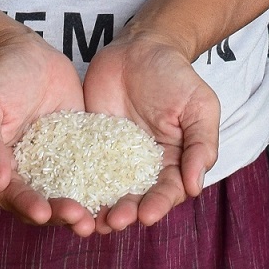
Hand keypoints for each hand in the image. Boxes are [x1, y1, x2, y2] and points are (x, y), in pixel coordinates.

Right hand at [0, 28, 88, 229]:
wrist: (25, 53)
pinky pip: (89, 172)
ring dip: (82, 208)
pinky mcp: (76, 152)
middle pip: (41, 203)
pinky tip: (121, 192)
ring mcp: (51, 164)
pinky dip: (102, 185)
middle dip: (60, 214)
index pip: (10, 195)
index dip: (26, 205)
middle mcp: (23, 173)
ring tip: (102, 219)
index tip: (43, 212)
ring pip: (66, 194)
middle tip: (82, 220)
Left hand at [80, 29, 220, 231]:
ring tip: (91, 219)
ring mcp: (113, 158)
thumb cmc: (175, 75)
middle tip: (114, 220)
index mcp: (173, 162)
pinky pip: (80, 169)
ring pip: (106, 191)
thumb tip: (195, 186)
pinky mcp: (88, 145)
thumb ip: (201, 144)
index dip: (158, 205)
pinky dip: (75, 185)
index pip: (167, 192)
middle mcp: (143, 167)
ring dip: (100, 208)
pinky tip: (67, 196)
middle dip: (126, 212)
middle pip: (135, 199)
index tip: (147, 215)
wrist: (140, 48)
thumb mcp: (199, 106)